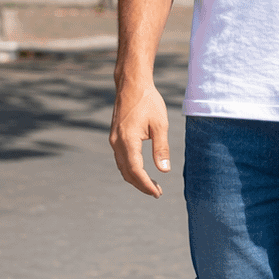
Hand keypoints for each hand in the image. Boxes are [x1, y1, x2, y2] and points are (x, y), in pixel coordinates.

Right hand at [110, 78, 170, 197]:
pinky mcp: (115, 136)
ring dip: (135, 178)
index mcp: (128, 141)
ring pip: (122, 167)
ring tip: (152, 184)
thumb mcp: (160, 125)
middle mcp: (117, 143)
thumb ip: (161, 148)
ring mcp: (114, 140)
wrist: (132, 84)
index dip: (146, 185)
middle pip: (127, 173)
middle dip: (141, 185)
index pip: (136, 171)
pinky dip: (130, 168)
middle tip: (157, 192)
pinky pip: (121, 159)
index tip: (158, 193)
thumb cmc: (148, 101)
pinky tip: (141, 170)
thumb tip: (164, 170)